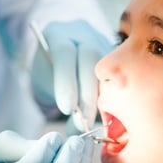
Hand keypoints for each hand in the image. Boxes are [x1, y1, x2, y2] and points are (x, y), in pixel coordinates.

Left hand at [30, 20, 112, 134]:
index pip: (64, 54)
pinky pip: (118, 73)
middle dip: (87, 95)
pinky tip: (111, 113)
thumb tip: (78, 129)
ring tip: (98, 122)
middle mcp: (83, 33)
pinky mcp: (115, 56)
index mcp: (58, 33)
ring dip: (103, 98)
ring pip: (108, 67)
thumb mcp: (45, 82)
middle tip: (84, 124)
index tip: (67, 109)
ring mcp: (102, 41)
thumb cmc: (48, 71)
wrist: (59, 58)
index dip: (66, 82)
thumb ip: (59, 97)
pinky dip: (114, 95)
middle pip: (90, 59)